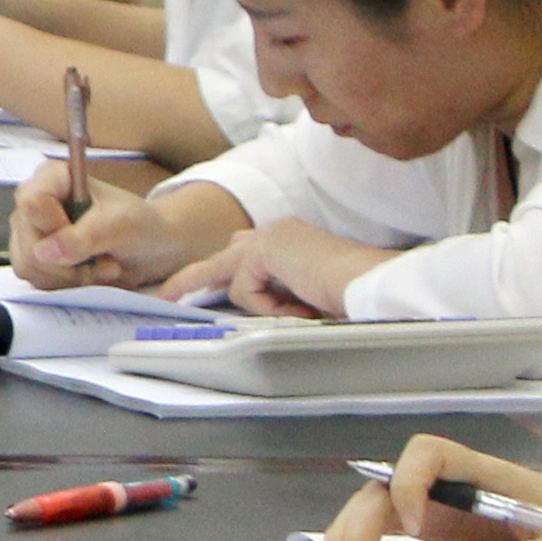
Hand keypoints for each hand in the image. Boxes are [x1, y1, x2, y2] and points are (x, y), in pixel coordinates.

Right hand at [10, 163, 198, 291]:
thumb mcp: (120, 225)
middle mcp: (33, 201)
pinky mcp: (32, 257)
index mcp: (52, 177)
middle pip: (28, 240)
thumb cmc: (139, 225)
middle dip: (69, 262)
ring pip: (28, 264)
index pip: (32, 202)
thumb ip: (83, 237)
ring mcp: (29, 230)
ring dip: (71, 277)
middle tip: (104, 262)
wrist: (151, 249)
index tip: (87, 240)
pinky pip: (34, 279)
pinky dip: (65, 285)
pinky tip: (88, 275)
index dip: (56, 228)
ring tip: (101, 267)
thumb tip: (45, 252)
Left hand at [176, 220, 396, 320]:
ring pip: (228, 275)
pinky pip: (247, 292)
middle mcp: (277, 232)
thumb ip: (281, 291)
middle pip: (224, 258)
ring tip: (292, 306)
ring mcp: (270, 238)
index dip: (224, 274)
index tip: (199, 287)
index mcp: (292, 240)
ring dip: (259, 304)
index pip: (246, 254)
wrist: (375, 286)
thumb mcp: (310, 293)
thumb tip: (251, 301)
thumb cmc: (355, 295)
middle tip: (166, 295)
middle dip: (193, 278)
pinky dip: (272, 307)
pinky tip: (302, 304)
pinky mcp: (265, 250)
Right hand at [324, 432, 541, 540]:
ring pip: (373, 505)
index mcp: (481, 474)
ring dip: (349, 537)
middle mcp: (447, 483)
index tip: (419, 525)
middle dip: (360, 526)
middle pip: (384, 486)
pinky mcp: (430, 522)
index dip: (412, 483)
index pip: (428, 454)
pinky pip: (383, 526)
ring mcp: (434, 502)